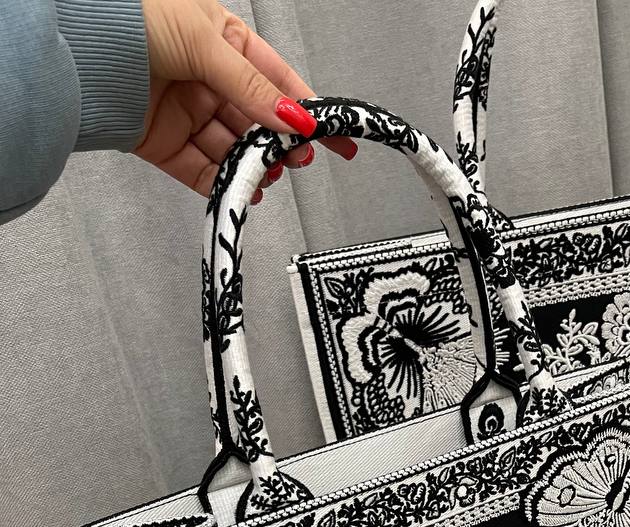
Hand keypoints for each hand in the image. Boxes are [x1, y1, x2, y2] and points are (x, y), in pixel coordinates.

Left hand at [135, 0, 355, 201]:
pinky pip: (202, 169)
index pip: (276, 81)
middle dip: (281, 144)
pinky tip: (242, 189)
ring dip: (254, 166)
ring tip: (268, 176)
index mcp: (222, 40)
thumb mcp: (205, 42)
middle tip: (298, 160)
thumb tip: (294, 118)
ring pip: (232, 148)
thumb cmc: (130, 17)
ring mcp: (186, 112)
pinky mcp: (164, 143)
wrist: (76, 46)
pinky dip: (223, 183)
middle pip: (257, 121)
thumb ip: (253, 87)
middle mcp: (206, 77)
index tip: (335, 136)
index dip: (308, 109)